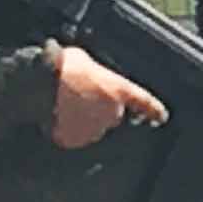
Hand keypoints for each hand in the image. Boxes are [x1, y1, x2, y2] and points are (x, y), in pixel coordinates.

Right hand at [47, 45, 168, 147]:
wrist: (41, 83)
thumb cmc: (64, 65)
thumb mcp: (87, 61)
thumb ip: (97, 74)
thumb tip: (90, 76)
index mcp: (120, 90)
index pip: (144, 103)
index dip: (154, 110)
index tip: (161, 117)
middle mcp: (111, 113)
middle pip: (112, 115)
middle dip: (100, 109)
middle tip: (80, 97)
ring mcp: (93, 129)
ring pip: (92, 127)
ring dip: (83, 120)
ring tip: (64, 106)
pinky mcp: (74, 140)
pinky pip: (73, 136)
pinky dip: (67, 130)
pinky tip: (56, 117)